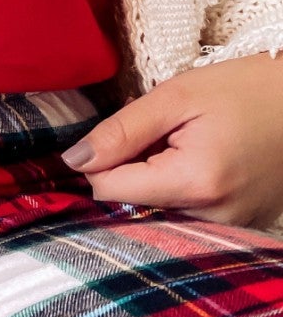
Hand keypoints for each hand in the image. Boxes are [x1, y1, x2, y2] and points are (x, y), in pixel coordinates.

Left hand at [61, 51, 282, 227]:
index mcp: (196, 183)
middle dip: (130, 168)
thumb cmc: (241, 90)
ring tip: (183, 144)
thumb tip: (74, 160)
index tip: (117, 135)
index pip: (110, 191)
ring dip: (156, 178)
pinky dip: (180, 187)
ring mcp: (233, 225)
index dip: (100, 161)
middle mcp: (216, 216)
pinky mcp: (242, 224)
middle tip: (160, 134)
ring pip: (158, 209)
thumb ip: (120, 131)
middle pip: (134, 203)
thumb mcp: (174, 98)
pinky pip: (188, 212)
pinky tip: (199, 159)